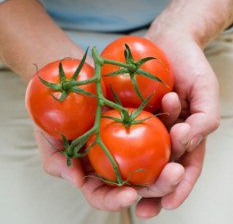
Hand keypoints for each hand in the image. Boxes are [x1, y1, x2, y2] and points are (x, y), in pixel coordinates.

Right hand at [34, 92, 185, 212]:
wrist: (66, 83)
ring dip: (176, 147)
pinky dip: (170, 112)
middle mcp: (118, 160)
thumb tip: (77, 181)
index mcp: (95, 172)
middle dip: (161, 182)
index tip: (129, 194)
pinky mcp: (142, 116)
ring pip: (159, 151)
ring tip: (183, 134)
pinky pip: (160, 118)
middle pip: (142, 180)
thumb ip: (57, 161)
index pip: (105, 194)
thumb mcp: (48, 138)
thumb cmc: (53, 114)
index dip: (116, 199)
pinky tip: (172, 102)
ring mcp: (132, 138)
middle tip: (174, 173)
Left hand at [134, 0, 232, 218]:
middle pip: (161, 168)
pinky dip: (114, 144)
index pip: (186, 168)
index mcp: (187, 135)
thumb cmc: (191, 65)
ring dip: (132, 175)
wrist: (169, 40)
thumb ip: (206, 117)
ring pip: (139, 155)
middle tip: (142, 206)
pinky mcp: (128, 111)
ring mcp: (146, 124)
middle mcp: (165, 134)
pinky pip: (120, 130)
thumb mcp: (206, 90)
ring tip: (121, 193)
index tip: (167, 205)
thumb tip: (188, 140)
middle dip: (153, 189)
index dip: (179, 189)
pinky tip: (103, 158)